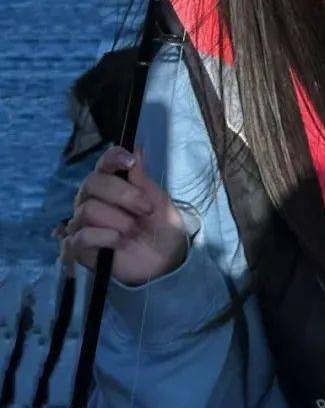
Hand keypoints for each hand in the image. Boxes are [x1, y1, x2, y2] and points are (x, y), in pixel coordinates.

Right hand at [60, 146, 188, 286]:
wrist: (164, 261)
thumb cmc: (160, 227)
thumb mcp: (158, 202)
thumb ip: (142, 178)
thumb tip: (136, 147)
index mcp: (111, 183)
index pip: (104, 163)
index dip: (114, 158)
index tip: (131, 161)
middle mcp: (91, 199)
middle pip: (92, 183)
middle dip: (124, 195)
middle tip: (146, 210)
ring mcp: (82, 223)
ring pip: (88, 210)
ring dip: (119, 221)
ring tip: (134, 232)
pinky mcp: (78, 247)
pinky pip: (82, 236)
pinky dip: (105, 237)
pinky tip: (119, 242)